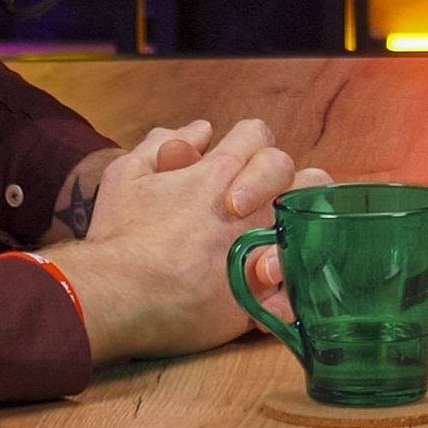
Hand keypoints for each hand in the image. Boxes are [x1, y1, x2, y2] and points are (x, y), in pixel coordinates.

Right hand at [43, 118, 332, 364]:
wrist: (115, 296)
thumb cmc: (118, 235)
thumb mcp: (126, 174)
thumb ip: (163, 143)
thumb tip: (201, 130)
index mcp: (219, 171)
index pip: (257, 134)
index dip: (246, 143)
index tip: (231, 165)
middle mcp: (250, 208)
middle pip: (299, 174)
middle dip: (287, 183)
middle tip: (260, 205)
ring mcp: (259, 251)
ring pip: (312, 228)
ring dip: (300, 230)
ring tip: (273, 245)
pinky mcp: (258, 296)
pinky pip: (295, 288)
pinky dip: (288, 290)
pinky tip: (267, 293)